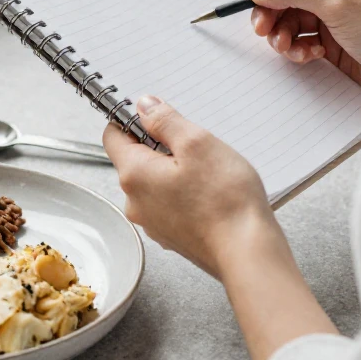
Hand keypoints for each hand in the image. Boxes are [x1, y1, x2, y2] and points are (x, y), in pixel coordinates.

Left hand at [103, 95, 275, 277]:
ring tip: (209, 172)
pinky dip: (186, 193)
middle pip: (137, 159)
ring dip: (176, 170)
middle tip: (195, 146)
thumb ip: (165, 120)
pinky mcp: (173, 235)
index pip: (113, 135)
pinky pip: (171, 202)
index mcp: (134, 175)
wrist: (247, 253)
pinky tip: (212, 194)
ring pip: (156, 181)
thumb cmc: (225, 199)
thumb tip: (144, 106)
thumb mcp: (197, 142)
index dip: (133, 120)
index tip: (157, 115)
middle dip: (163, 146)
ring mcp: (154, 222)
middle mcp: (135, 202)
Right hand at [246, 0, 360, 99]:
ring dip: (282, 34)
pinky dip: (297, 48)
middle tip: (262, 30)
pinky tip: (311, 56)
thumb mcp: (339, 5)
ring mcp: (332, 15)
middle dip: (271, 10)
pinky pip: (299, 39)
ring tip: (288, 48)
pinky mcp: (331, 41)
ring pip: (288, 17)